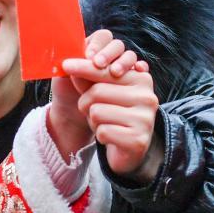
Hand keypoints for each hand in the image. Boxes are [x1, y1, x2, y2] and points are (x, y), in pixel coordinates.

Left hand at [62, 51, 159, 175]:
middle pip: (97, 91)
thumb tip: (69, 65)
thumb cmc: (113, 113)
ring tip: (105, 123)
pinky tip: (111, 136)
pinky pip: (102, 131)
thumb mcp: (101, 91)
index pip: (106, 70)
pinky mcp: (137, 140)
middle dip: (86, 102)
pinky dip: (100, 135)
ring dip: (93, 120)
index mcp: (141, 79)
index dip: (84, 67)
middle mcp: (147, 97)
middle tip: (94, 111)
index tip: (65, 65)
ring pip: (97, 112)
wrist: (127, 147)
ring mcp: (144, 119)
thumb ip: (89, 77)